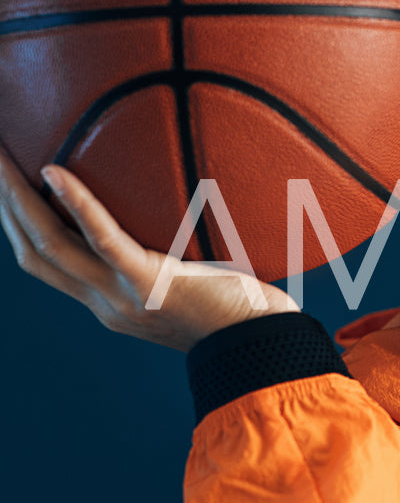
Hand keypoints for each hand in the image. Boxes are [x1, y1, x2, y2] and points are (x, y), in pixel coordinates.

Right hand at [0, 149, 298, 352]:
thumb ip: (175, 255)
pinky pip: (102, 240)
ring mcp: (123, 296)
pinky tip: (53, 171)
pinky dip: (76, 205)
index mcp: (111, 302)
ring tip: (1, 155)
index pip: (46, 261)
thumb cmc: (248, 310)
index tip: (7, 186)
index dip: (17, 223)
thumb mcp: (195, 282)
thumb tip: (182, 205)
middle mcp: (106, 303)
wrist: (270, 348)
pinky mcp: (150, 285)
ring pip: (49, 243)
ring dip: (16, 198)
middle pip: (33, 249)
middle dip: (4, 203)